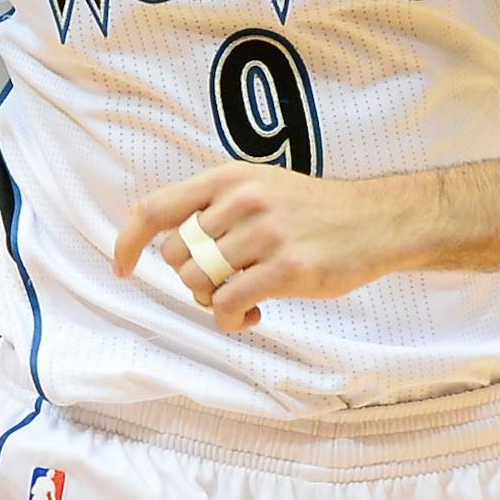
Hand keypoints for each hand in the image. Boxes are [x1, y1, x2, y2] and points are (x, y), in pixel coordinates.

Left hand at [114, 162, 411, 334]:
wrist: (376, 221)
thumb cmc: (313, 212)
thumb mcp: (260, 187)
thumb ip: (217, 208)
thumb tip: (172, 250)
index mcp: (228, 179)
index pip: (156, 209)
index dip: (129, 241)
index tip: (123, 269)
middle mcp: (242, 201)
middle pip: (176, 257)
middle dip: (191, 280)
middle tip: (224, 284)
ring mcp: (264, 234)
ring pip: (199, 283)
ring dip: (213, 302)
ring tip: (243, 298)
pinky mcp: (286, 268)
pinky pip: (228, 305)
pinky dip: (231, 320)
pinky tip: (254, 315)